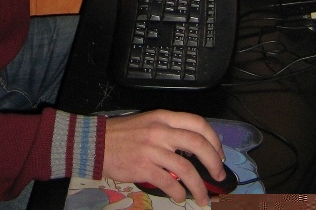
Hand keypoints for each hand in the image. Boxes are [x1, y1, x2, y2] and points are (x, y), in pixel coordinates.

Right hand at [102, 109, 224, 206]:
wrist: (96, 142)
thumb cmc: (122, 134)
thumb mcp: (148, 123)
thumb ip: (169, 131)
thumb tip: (192, 149)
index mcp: (163, 117)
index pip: (197, 123)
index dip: (213, 139)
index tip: (219, 154)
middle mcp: (160, 131)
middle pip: (197, 144)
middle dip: (214, 162)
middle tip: (219, 176)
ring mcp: (152, 149)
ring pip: (186, 168)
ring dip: (199, 186)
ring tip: (203, 198)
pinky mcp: (144, 167)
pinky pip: (169, 183)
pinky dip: (179, 193)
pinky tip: (179, 197)